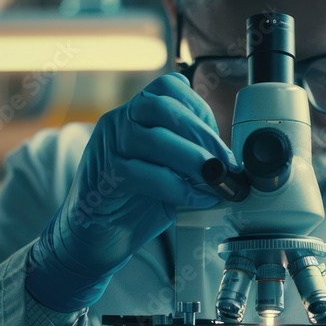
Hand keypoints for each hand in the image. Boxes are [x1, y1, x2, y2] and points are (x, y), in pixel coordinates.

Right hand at [26, 73, 231, 311]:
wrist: (93, 238)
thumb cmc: (133, 204)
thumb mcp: (168, 173)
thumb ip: (191, 161)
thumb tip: (231, 164)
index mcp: (135, 115)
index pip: (169, 87)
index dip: (200, 108)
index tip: (218, 139)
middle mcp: (118, 123)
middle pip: (164, 108)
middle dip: (203, 136)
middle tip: (227, 164)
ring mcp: (107, 148)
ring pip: (155, 139)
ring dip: (194, 160)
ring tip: (216, 180)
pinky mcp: (103, 177)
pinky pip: (144, 173)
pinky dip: (177, 187)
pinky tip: (197, 199)